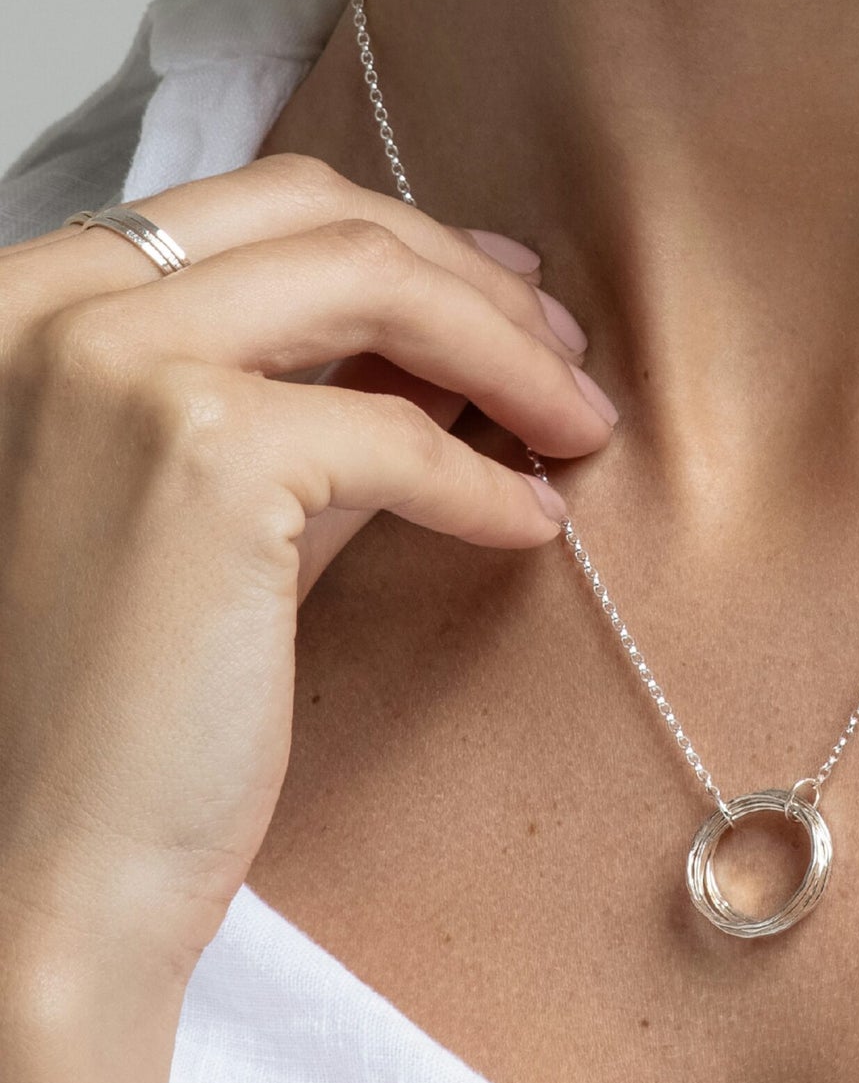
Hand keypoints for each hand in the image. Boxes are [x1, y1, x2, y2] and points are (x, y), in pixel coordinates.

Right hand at [0, 153, 615, 975]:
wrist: (44, 876)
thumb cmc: (122, 703)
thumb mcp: (213, 508)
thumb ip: (312, 403)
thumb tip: (452, 343)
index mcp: (34, 298)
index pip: (258, 206)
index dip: (405, 237)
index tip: (502, 288)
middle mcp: (52, 302)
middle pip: (322, 216)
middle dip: (471, 277)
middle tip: (565, 350)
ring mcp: (114, 364)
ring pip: (374, 283)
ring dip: (507, 348)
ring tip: (580, 421)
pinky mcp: (197, 453)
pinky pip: (400, 434)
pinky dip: (485, 477)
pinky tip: (533, 521)